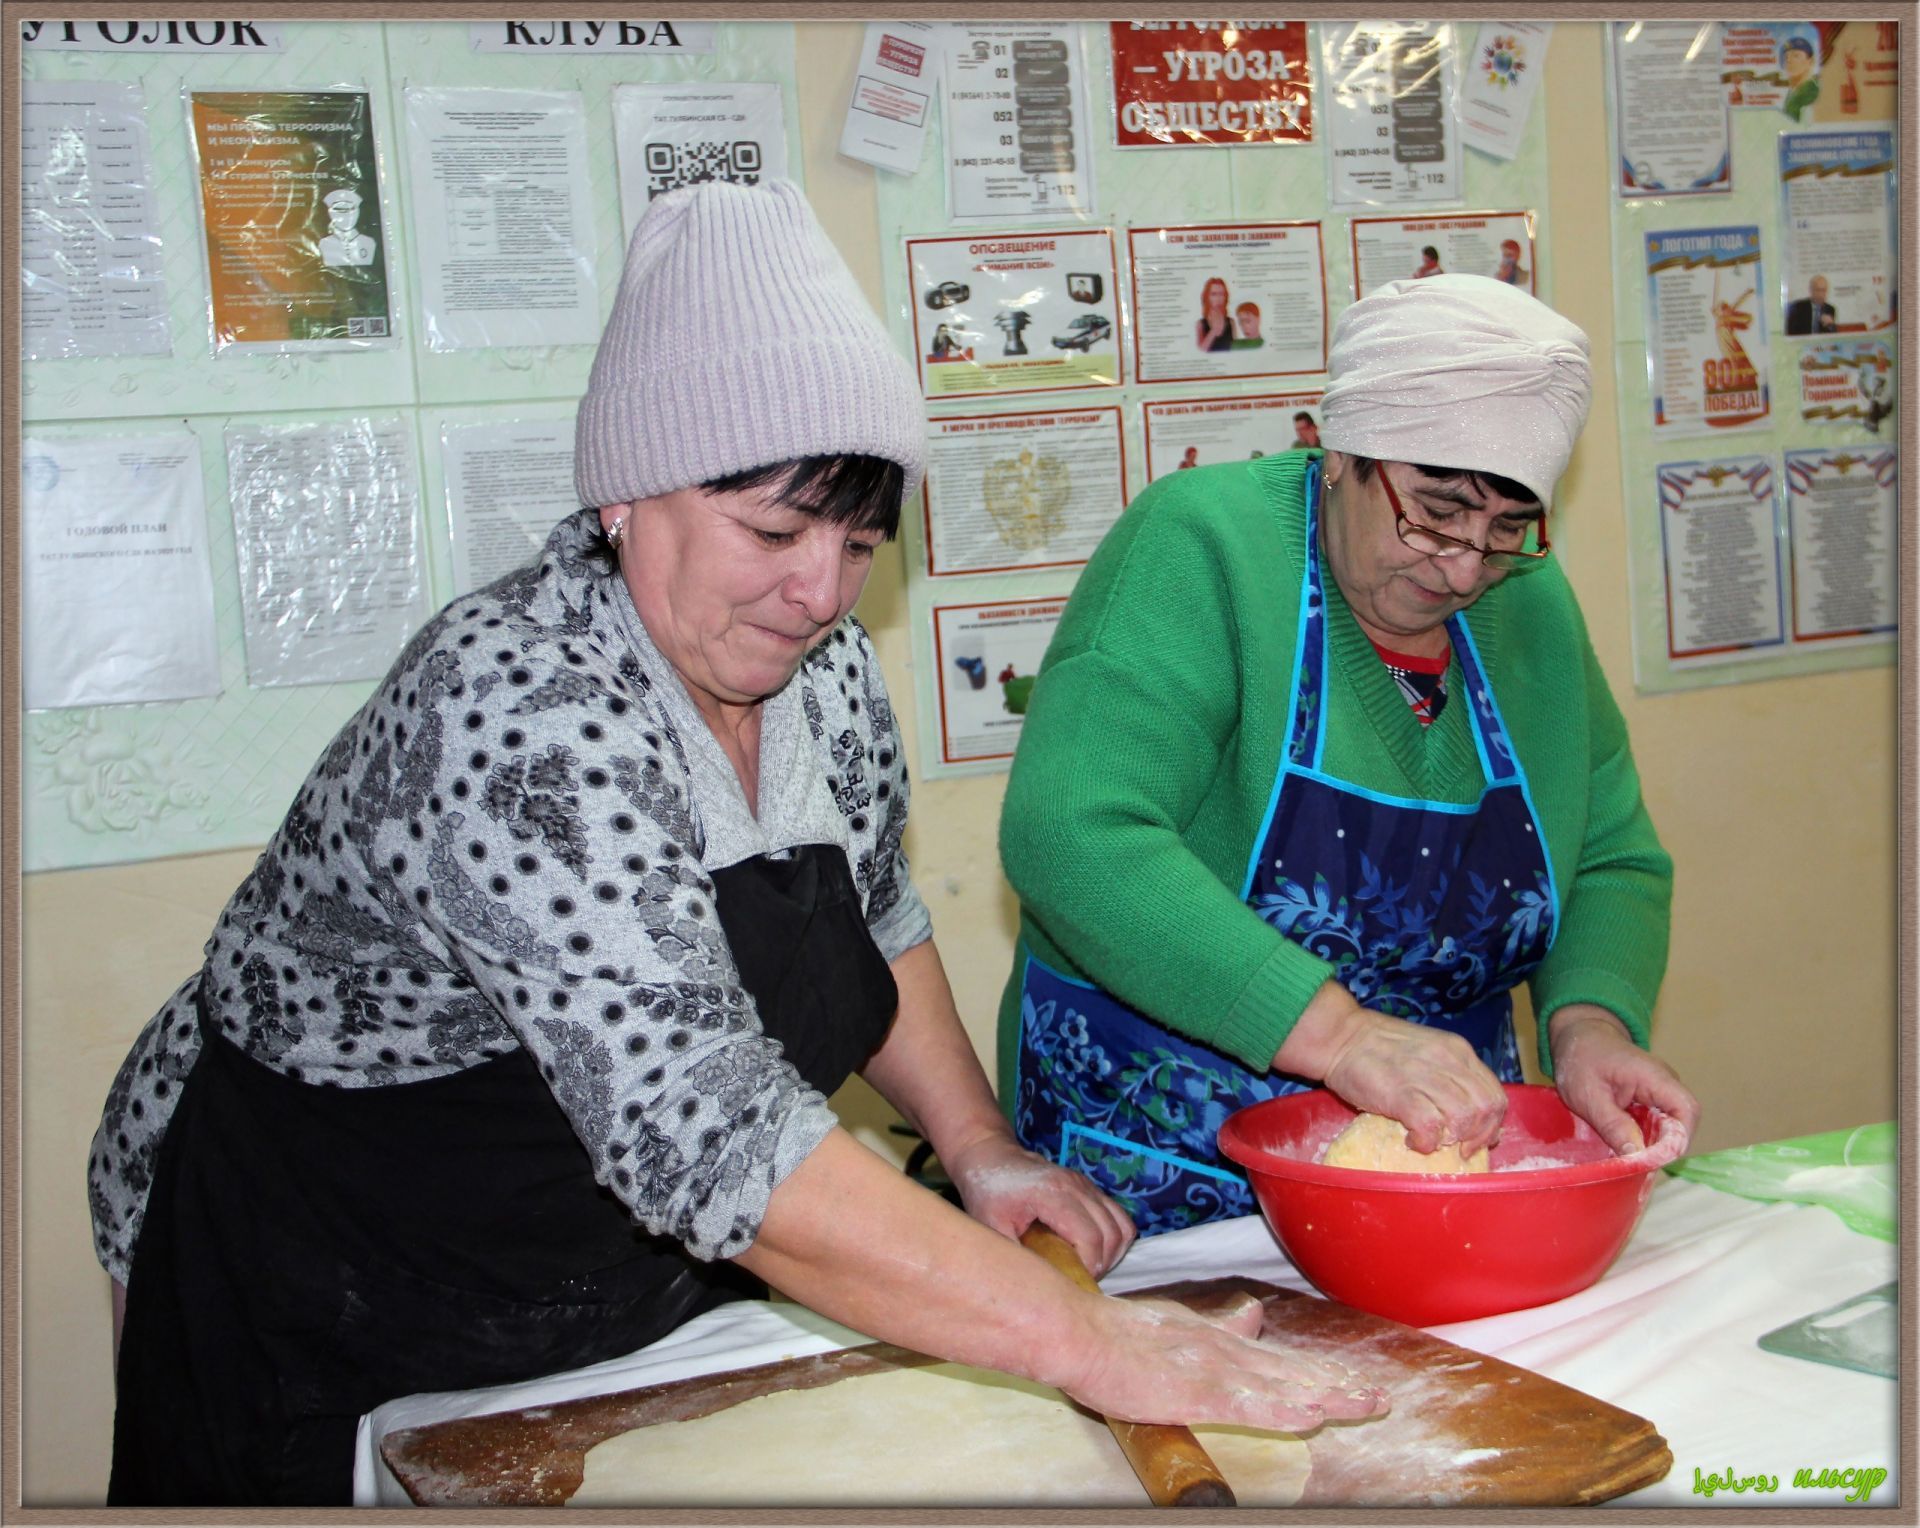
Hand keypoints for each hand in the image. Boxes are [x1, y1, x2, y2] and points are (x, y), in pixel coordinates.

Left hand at [946, 1131, 1134, 1276]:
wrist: (991, 1157)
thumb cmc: (987, 1192)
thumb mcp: (991, 1227)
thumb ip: (1015, 1256)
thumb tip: (1037, 1287)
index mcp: (1053, 1194)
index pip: (1090, 1237)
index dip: (1088, 1267)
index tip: (1072, 1282)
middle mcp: (1077, 1186)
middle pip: (1112, 1234)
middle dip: (1102, 1264)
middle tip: (1079, 1279)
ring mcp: (1086, 1185)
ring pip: (1123, 1226)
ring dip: (1112, 1253)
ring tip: (1087, 1267)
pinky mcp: (1090, 1189)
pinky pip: (1119, 1218)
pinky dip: (1114, 1239)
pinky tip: (1091, 1251)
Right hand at [1059, 1289, 1389, 1430]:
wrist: (1079, 1332)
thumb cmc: (1114, 1334)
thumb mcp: (1175, 1323)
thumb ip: (1216, 1325)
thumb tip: (1252, 1316)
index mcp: (1218, 1338)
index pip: (1279, 1360)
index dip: (1319, 1373)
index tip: (1353, 1381)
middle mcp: (1225, 1350)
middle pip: (1292, 1371)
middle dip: (1338, 1385)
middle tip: (1379, 1397)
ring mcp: (1213, 1369)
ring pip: (1281, 1385)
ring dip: (1326, 1396)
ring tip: (1364, 1404)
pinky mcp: (1195, 1390)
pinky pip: (1248, 1405)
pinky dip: (1282, 1411)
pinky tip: (1309, 1417)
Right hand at [1279, 985, 1505, 1155]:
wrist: (1339, 1036)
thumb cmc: (1378, 1046)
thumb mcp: (1427, 1050)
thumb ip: (1449, 1074)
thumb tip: (1466, 1113)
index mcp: (1458, 1051)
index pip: (1495, 1093)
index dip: (1492, 1123)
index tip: (1478, 1138)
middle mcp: (1448, 1062)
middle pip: (1485, 1109)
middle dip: (1479, 1136)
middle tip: (1460, 1148)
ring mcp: (1425, 1077)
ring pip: (1463, 1119)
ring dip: (1453, 1139)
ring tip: (1433, 1141)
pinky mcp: (1401, 1094)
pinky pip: (1430, 1128)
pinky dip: (1426, 1143)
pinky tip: (1413, 1141)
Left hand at [1549, 1005, 1698, 1161]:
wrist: (1580, 1037)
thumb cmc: (1581, 1060)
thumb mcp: (1588, 1096)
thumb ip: (1613, 1125)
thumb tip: (1638, 1158)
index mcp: (1655, 1077)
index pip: (1687, 1110)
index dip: (1677, 1140)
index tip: (1652, 1160)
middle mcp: (1666, 1084)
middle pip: (1681, 1123)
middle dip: (1661, 1147)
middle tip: (1632, 1163)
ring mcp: (1661, 1092)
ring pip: (1669, 1127)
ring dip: (1651, 1144)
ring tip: (1624, 1153)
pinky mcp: (1652, 1100)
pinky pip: (1657, 1124)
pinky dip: (1643, 1137)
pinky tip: (1622, 1142)